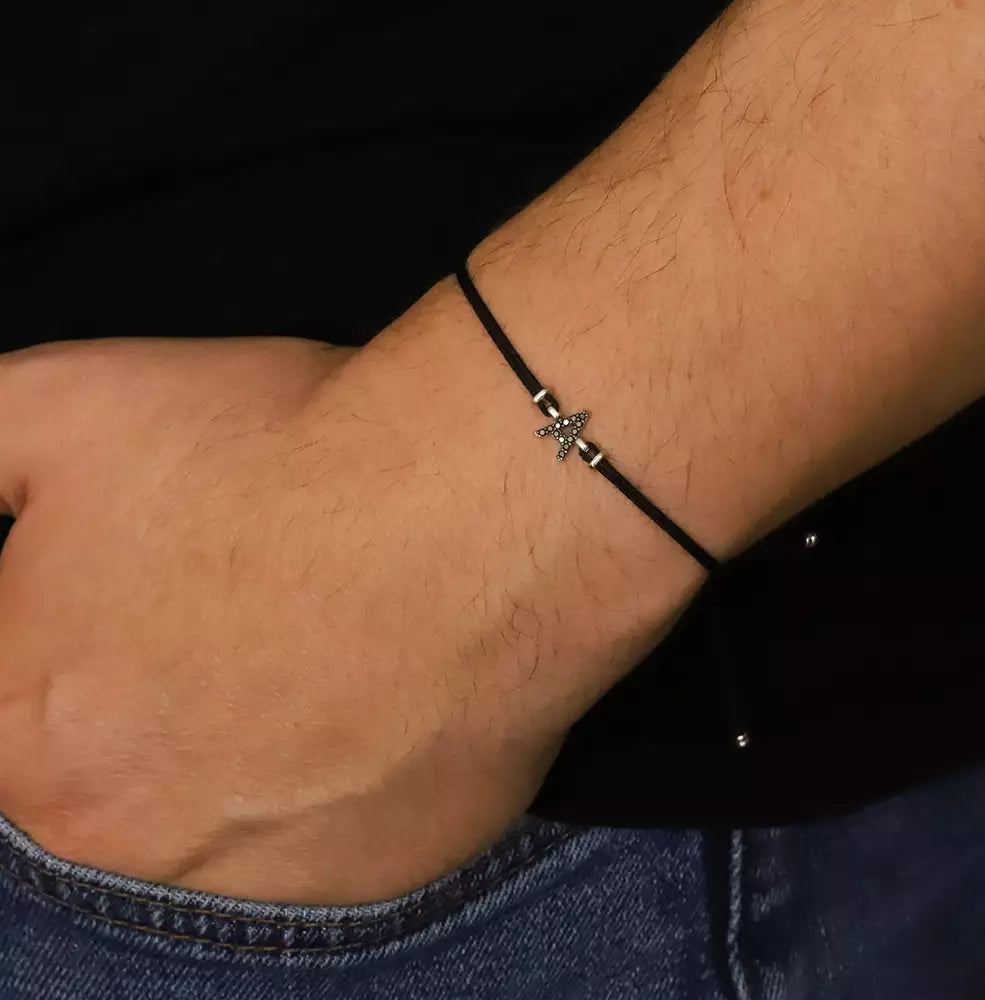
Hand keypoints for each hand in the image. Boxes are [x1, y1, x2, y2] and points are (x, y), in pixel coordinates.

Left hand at [0, 314, 572, 904]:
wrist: (472, 514)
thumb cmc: (273, 460)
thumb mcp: (65, 406)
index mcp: (23, 734)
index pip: (21, 705)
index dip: (80, 629)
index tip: (148, 584)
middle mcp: (120, 839)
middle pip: (120, 766)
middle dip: (162, 683)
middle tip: (240, 604)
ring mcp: (256, 880)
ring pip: (227, 807)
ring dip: (253, 736)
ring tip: (321, 641)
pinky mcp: (372, 883)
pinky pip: (332, 839)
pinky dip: (344, 771)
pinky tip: (382, 690)